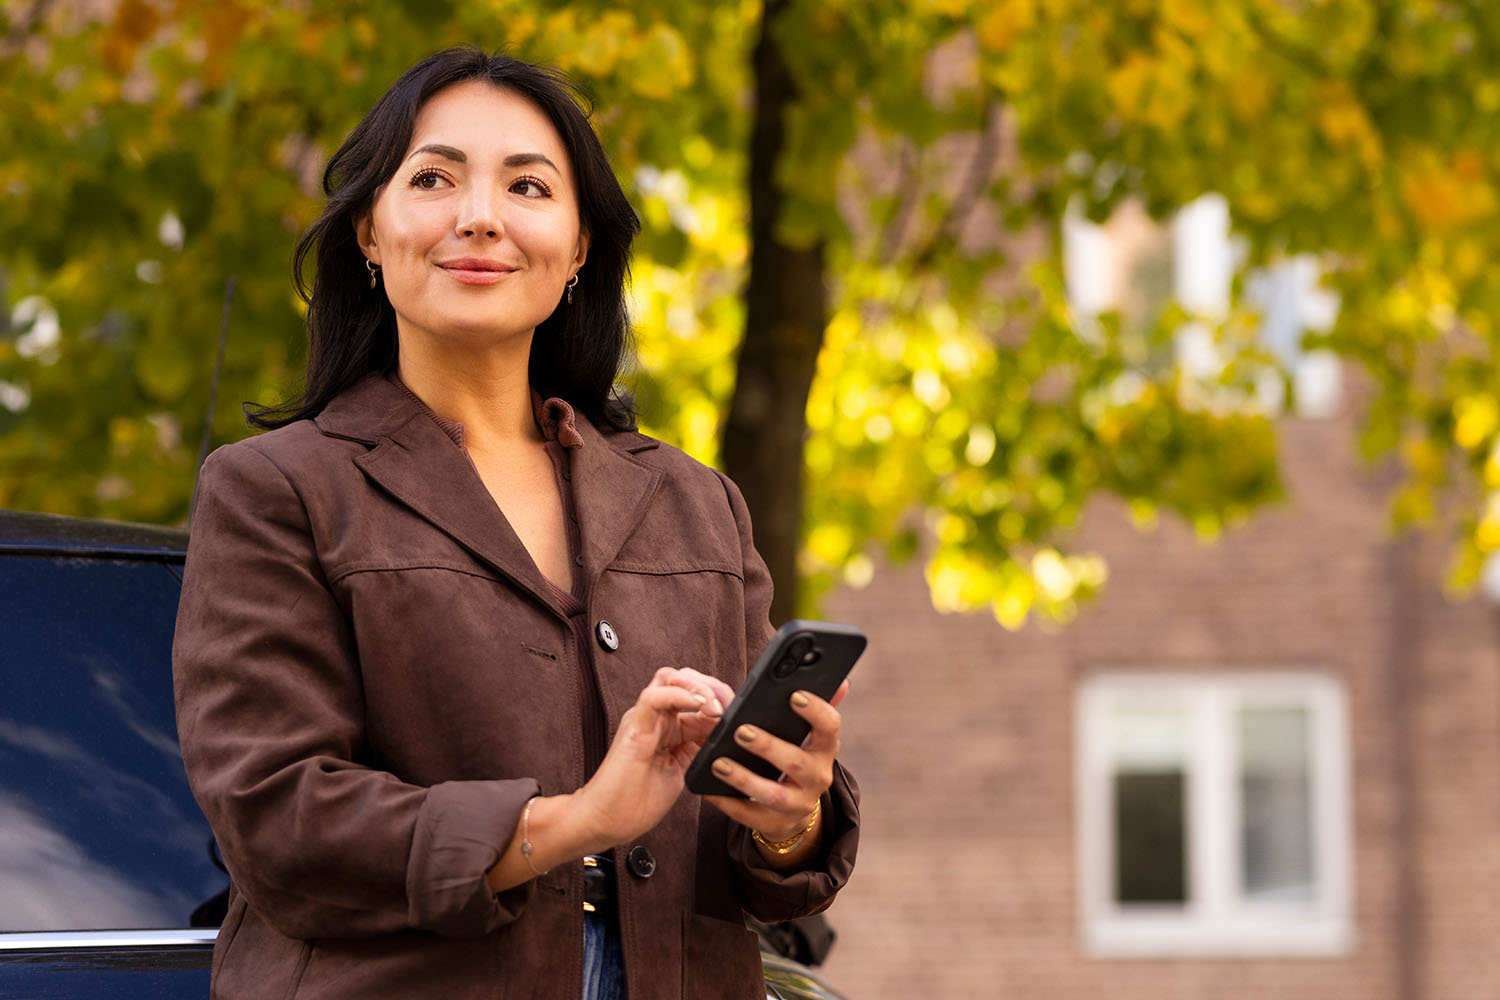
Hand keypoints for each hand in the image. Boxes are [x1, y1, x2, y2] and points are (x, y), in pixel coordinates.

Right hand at [573, 667, 735, 848]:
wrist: (609, 821)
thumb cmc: (640, 801)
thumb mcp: (686, 770)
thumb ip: (702, 749)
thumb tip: (731, 737)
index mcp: (671, 726)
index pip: (699, 695)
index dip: (723, 700)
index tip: (742, 714)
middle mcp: (657, 717)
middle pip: (687, 679)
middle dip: (714, 688)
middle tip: (730, 708)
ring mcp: (645, 719)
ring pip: (671, 679)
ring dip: (699, 687)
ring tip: (716, 708)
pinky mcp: (635, 729)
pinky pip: (653, 698)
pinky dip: (678, 695)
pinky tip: (698, 705)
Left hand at [704, 679, 848, 846]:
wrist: (794, 809)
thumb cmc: (796, 756)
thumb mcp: (809, 735)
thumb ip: (820, 706)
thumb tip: (842, 680)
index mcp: (825, 749)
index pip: (830, 727)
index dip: (816, 711)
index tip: (794, 695)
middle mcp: (818, 778)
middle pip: (797, 762)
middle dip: (769, 746)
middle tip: (742, 730)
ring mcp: (798, 804)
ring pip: (773, 794)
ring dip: (745, 778)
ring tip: (719, 763)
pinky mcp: (775, 824)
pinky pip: (750, 816)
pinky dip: (729, 804)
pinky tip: (710, 789)